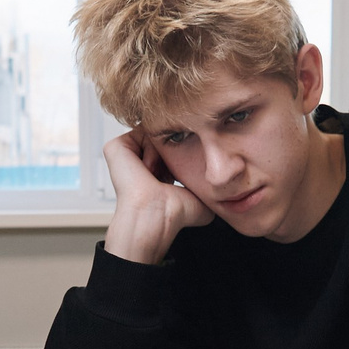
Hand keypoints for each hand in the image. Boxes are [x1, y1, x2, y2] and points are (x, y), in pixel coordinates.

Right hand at [101, 130, 211, 264]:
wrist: (157, 216)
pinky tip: (151, 167)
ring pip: (154, 133)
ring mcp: (126, 154)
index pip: (175, 148)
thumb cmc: (176, 212)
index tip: (200, 155)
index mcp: (157, 172)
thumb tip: (234, 187)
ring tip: (163, 175)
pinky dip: (150, 146)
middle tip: (181, 162)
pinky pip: (139, 132)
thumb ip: (211, 182)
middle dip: (176, 146)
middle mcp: (140, 162)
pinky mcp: (115, 148)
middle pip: (165, 137)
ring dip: (164, 150)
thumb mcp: (200, 192)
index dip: (190, 149)